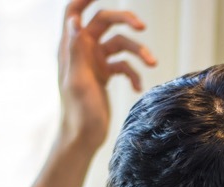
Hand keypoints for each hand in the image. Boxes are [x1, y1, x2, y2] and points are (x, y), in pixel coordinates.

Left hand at [57, 0, 157, 151]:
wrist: (83, 138)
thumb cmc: (78, 113)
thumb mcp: (78, 80)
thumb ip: (76, 50)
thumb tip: (75, 20)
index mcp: (71, 48)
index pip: (74, 11)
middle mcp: (83, 51)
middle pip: (104, 22)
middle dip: (124, 21)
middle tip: (142, 26)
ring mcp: (95, 62)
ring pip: (121, 44)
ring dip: (138, 51)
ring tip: (152, 63)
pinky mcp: (105, 75)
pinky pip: (125, 65)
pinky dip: (134, 74)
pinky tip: (138, 88)